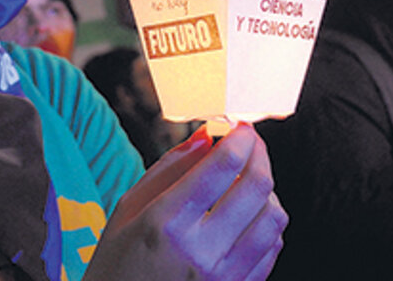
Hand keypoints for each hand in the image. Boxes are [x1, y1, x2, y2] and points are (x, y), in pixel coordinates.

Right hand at [84, 124, 287, 279]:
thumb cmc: (118, 264)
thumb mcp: (128, 210)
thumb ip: (169, 168)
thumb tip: (206, 135)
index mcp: (166, 223)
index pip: (221, 166)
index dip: (240, 137)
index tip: (241, 127)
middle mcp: (200, 251)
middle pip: (256, 187)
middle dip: (260, 154)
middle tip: (252, 144)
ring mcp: (223, 277)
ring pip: (274, 217)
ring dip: (267, 190)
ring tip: (247, 183)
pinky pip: (273, 249)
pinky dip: (267, 224)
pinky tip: (248, 217)